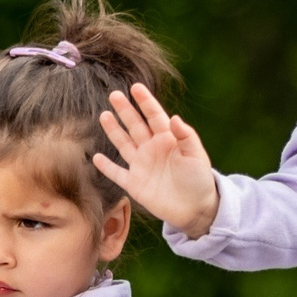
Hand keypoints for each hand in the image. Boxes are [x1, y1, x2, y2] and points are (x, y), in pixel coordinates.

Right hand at [94, 83, 221, 236]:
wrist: (196, 209)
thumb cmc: (200, 180)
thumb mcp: (197, 156)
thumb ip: (186, 137)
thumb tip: (174, 118)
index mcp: (168, 140)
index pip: (154, 116)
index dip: (145, 102)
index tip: (135, 87)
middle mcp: (152, 149)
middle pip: (135, 126)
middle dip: (125, 110)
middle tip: (114, 95)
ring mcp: (142, 166)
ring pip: (124, 144)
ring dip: (114, 131)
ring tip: (104, 115)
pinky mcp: (135, 184)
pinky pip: (117, 173)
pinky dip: (106, 167)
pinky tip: (96, 157)